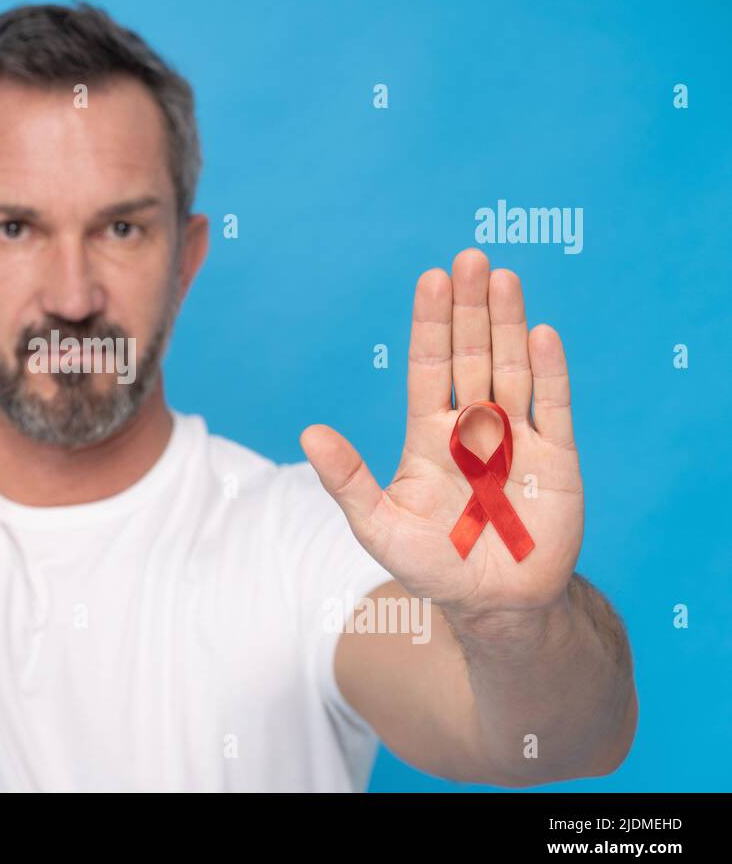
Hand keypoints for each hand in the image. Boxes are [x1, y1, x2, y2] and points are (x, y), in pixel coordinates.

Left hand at [301, 248, 583, 626]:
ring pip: (511, 368)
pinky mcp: (557, 458)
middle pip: (471, 354)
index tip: (431, 279)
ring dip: (508, 324)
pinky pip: (553, 406)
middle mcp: (473, 426)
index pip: (428, 366)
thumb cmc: (432, 565)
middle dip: (469, 308)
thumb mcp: (379, 526)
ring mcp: (516, 438)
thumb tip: (307, 433)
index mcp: (429, 435)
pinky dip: (548, 370)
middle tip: (469, 258)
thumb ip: (347, 480)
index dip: (430, 324)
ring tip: (503, 277)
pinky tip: (540, 333)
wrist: (494, 605)